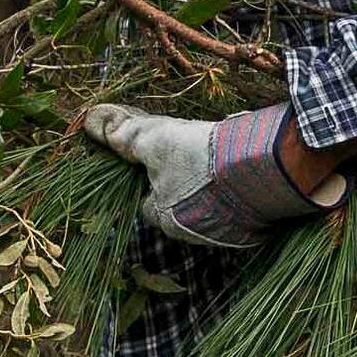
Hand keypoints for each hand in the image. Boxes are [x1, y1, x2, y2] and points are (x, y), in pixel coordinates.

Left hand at [81, 102, 345, 250]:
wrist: (264, 168)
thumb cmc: (199, 157)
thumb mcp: (155, 138)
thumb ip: (125, 134)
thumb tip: (92, 122)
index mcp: (165, 219)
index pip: (147, 199)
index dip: (149, 175)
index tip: (160, 155)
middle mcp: (194, 234)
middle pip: (179, 205)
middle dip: (183, 182)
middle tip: (194, 152)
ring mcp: (229, 233)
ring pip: (212, 207)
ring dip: (214, 187)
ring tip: (222, 156)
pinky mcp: (258, 226)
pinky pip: (242, 208)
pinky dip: (241, 190)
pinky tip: (245, 168)